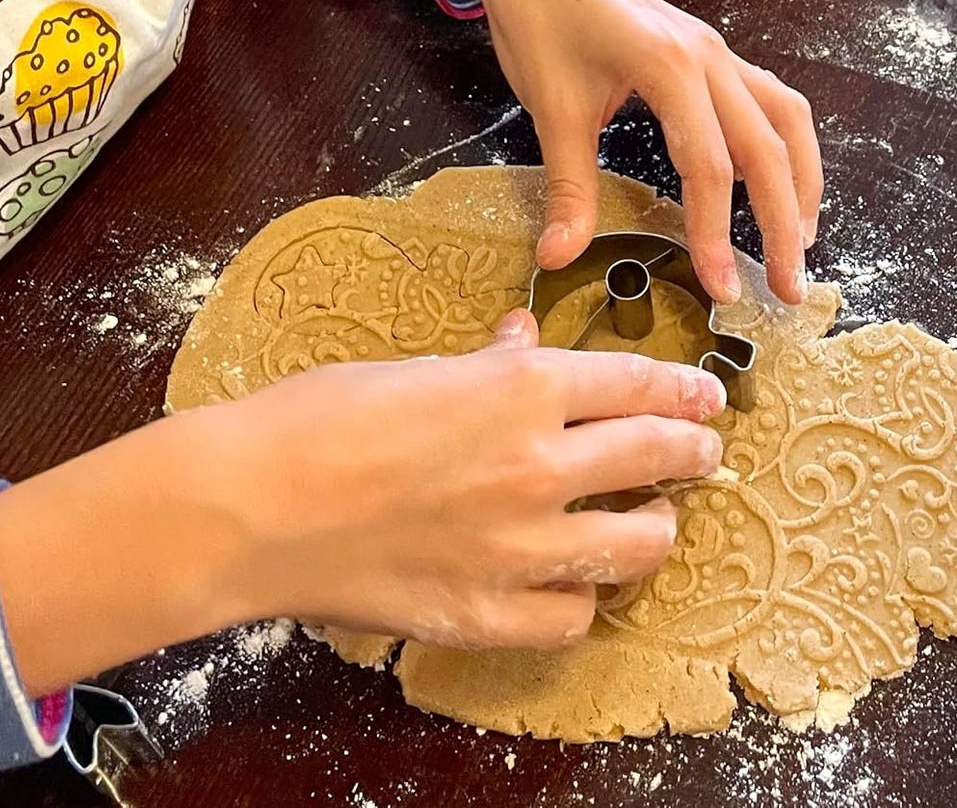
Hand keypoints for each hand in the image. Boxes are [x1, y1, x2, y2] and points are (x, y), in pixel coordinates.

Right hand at [0, 311, 725, 694]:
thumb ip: (490, 363)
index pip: (637, 382)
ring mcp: (518, 545)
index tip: (707, 395)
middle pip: (654, 456)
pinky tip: (578, 583)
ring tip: (656, 521)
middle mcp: (539, 464)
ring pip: (635, 544)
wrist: (250, 505)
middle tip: (706, 453)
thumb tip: (524, 342)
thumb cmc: (322, 418)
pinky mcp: (485, 611)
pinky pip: (570, 614)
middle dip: (694, 452)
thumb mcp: (417, 368)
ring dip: (657, 528)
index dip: (683, 389)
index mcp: (524, 389)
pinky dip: (582, 597)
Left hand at [439, 0, 822, 303]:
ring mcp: (718, 50)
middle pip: (768, 148)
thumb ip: (568, 187)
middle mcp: (710, 55)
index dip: (717, 235)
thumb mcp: (551, 107)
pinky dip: (784, 145)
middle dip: (783, 222)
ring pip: (786, 118)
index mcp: (670, 65)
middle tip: (787, 288)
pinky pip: (770, 99)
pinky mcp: (713, 52)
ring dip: (801, 181)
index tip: (722, 289)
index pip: (710, 166)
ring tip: (801, 240)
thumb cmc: (540, 19)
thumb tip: (560, 258)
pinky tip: (775, 182)